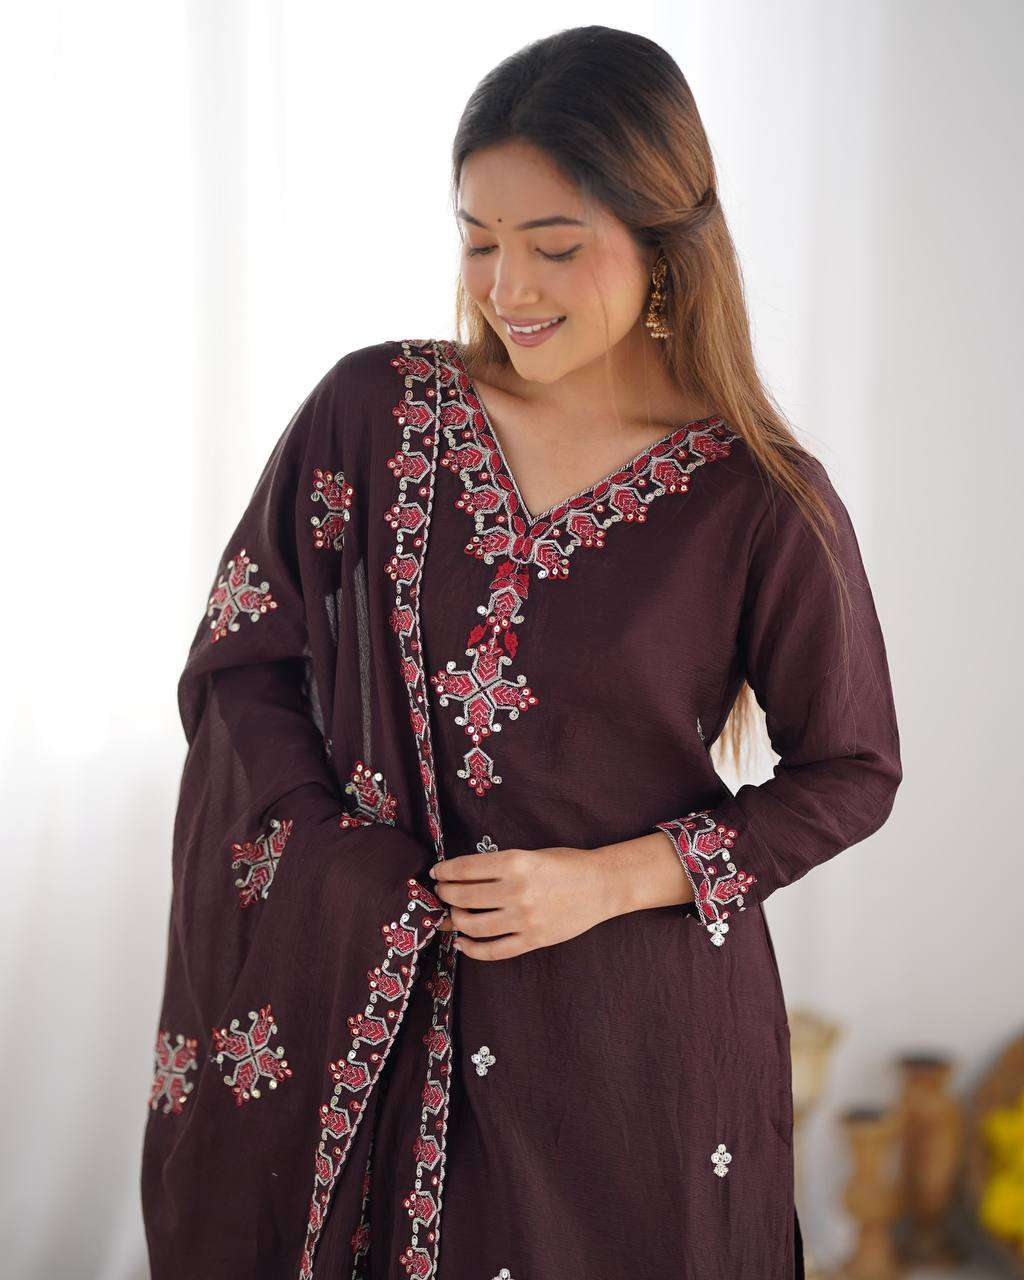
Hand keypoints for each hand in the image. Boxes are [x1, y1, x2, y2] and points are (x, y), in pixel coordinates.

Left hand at [427, 844, 612, 960]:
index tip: (437, 872)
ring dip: (456, 920)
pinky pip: (494, 950)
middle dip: (445, 894)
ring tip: (453, 914)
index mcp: (516, 863)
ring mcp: (525, 919)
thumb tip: (459, 879)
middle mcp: (517, 891)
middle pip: (464, 897)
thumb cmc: (565, 864)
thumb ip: (497, 868)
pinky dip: (472, 949)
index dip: (445, 871)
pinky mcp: (533, 939)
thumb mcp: (529, 854)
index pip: (465, 869)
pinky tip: (463, 942)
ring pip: (474, 925)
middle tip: (441, 892)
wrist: (602, 885)